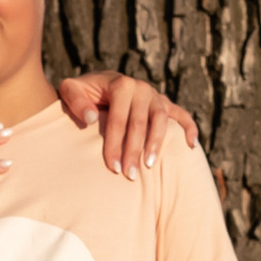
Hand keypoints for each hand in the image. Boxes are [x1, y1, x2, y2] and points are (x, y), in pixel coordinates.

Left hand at [57, 69, 199, 175]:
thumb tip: (91, 118)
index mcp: (120, 84)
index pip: (119, 119)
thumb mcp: (70, 89)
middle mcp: (140, 88)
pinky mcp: (163, 103)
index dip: (116, 144)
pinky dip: (189, 127)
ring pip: (161, 120)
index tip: (113, 167)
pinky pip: (181, 114)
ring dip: (157, 143)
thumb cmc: (82, 93)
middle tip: (130, 175)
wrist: (97, 84)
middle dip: (134, 150)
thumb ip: (75, 101)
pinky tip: (191, 145)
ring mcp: (154, 95)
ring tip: (150, 165)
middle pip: (140, 123)